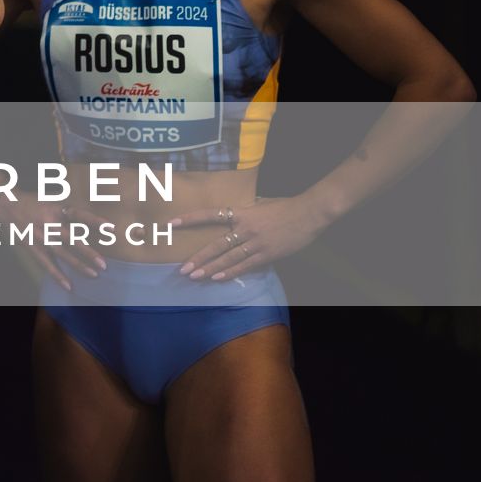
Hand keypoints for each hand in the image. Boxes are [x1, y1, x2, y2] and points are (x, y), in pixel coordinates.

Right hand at [0, 195, 109, 291]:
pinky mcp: (32, 247)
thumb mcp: (51, 202)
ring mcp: (40, 237)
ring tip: (93, 275)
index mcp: (56, 209)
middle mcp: (49, 223)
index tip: (110, 228)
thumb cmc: (32, 203)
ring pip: (62, 254)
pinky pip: (47, 264)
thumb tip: (89, 224)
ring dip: (78, 265)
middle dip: (88, 253)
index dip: (94, 221)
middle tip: (103, 264)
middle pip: (72, 239)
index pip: (78, 215)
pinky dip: (58, 275)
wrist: (5, 204)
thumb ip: (68, 213)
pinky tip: (68, 285)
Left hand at [171, 197, 328, 278]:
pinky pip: (245, 265)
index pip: (210, 215)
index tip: (171, 223)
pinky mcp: (267, 253)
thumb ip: (244, 211)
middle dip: (198, 258)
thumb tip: (232, 214)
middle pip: (216, 244)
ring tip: (195, 276)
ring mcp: (256, 242)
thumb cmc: (284, 206)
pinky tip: (217, 278)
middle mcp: (245, 227)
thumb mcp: (260, 203)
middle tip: (182, 269)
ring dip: (210, 268)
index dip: (190, 219)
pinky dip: (230, 272)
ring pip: (228, 258)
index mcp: (241, 212)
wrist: (309, 213)